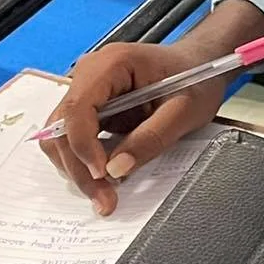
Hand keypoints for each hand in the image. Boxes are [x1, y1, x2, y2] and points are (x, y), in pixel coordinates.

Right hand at [41, 40, 232, 214]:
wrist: (201, 67)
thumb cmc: (196, 80)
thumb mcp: (184, 111)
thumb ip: (151, 138)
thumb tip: (116, 168)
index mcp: (110, 64)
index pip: (78, 109)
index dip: (84, 146)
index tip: (104, 174)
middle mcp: (89, 75)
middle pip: (62, 128)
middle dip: (80, 168)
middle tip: (105, 199)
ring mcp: (87, 92)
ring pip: (62, 138)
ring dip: (80, 169)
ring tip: (106, 194)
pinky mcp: (91, 110)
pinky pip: (76, 140)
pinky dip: (87, 163)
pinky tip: (108, 178)